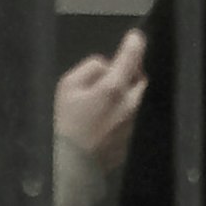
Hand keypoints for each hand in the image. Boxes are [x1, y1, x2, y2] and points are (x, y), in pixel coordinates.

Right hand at [55, 26, 146, 167]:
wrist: (68, 169)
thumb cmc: (63, 125)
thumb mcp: (66, 88)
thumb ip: (90, 69)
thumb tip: (107, 67)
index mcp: (114, 88)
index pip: (132, 57)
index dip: (135, 44)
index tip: (135, 37)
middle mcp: (131, 105)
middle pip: (141, 80)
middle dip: (132, 72)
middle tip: (117, 73)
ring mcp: (133, 125)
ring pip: (138, 101)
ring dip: (128, 95)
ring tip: (107, 100)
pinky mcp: (131, 141)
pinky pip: (132, 120)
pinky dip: (123, 115)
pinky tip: (105, 122)